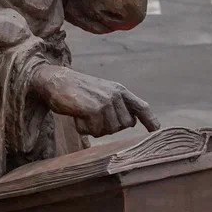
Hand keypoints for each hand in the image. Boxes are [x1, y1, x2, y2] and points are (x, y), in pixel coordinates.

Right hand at [30, 65, 159, 136]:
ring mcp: (106, 101)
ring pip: (109, 131)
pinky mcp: (95, 109)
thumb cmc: (75, 91)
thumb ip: (115, 106)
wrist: (54, 80)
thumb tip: (130, 122)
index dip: (150, 120)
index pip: (141, 106)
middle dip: (107, 127)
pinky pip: (94, 131)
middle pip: (124, 125)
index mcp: (119, 90)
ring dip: (93, 128)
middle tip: (91, 115)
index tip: (157, 131)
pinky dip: (83, 128)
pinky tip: (76, 115)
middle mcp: (116, 94)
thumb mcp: (100, 93)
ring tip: (82, 113)